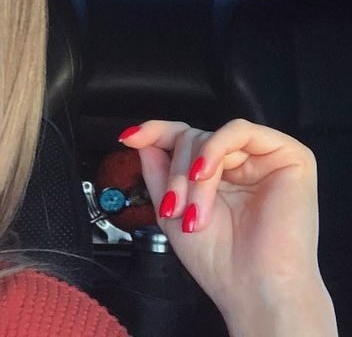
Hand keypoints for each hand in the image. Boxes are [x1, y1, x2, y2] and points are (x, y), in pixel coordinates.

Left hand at [119, 119, 336, 336]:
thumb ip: (157, 170)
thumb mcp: (171, 208)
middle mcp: (241, 163)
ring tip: (193, 211)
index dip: (155, 133)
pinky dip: (213, 149)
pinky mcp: (290, 156)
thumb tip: (139, 137)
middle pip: (192, 138)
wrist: (252, 288)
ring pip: (210, 137)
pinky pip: (240, 130)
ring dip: (192, 174)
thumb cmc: (218, 260)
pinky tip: (205, 174)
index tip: (129, 138)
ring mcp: (264, 158)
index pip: (183, 138)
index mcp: (218, 174)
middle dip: (175, 174)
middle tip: (175, 210)